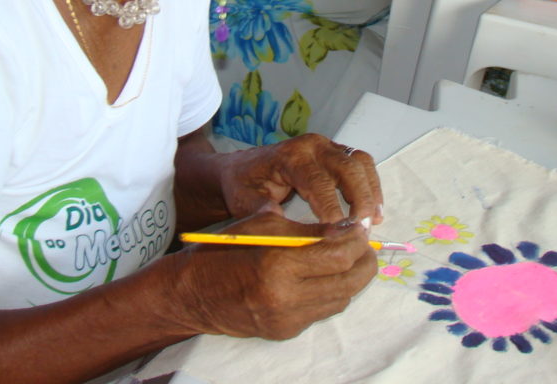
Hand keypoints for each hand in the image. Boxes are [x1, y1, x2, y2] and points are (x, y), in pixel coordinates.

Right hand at [167, 211, 376, 339]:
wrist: (192, 293)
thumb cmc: (224, 250)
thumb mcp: (263, 224)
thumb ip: (307, 229)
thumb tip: (346, 228)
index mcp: (277, 265)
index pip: (338, 255)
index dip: (356, 239)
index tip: (360, 226)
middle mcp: (286, 298)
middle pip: (349, 281)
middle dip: (364, 260)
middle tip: (364, 243)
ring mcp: (287, 320)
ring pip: (342, 298)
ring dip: (351, 277)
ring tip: (349, 256)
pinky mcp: (286, 332)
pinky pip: (323, 310)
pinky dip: (332, 291)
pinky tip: (327, 275)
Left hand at [219, 134, 383, 224]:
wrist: (241, 168)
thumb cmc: (243, 185)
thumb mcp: (243, 199)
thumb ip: (259, 210)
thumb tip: (279, 220)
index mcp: (290, 156)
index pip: (319, 182)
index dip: (332, 209)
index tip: (339, 235)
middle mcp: (312, 146)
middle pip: (348, 168)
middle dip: (360, 200)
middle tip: (362, 231)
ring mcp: (326, 146)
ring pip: (360, 163)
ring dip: (370, 192)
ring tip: (372, 222)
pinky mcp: (335, 152)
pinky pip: (361, 164)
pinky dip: (371, 186)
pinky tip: (373, 212)